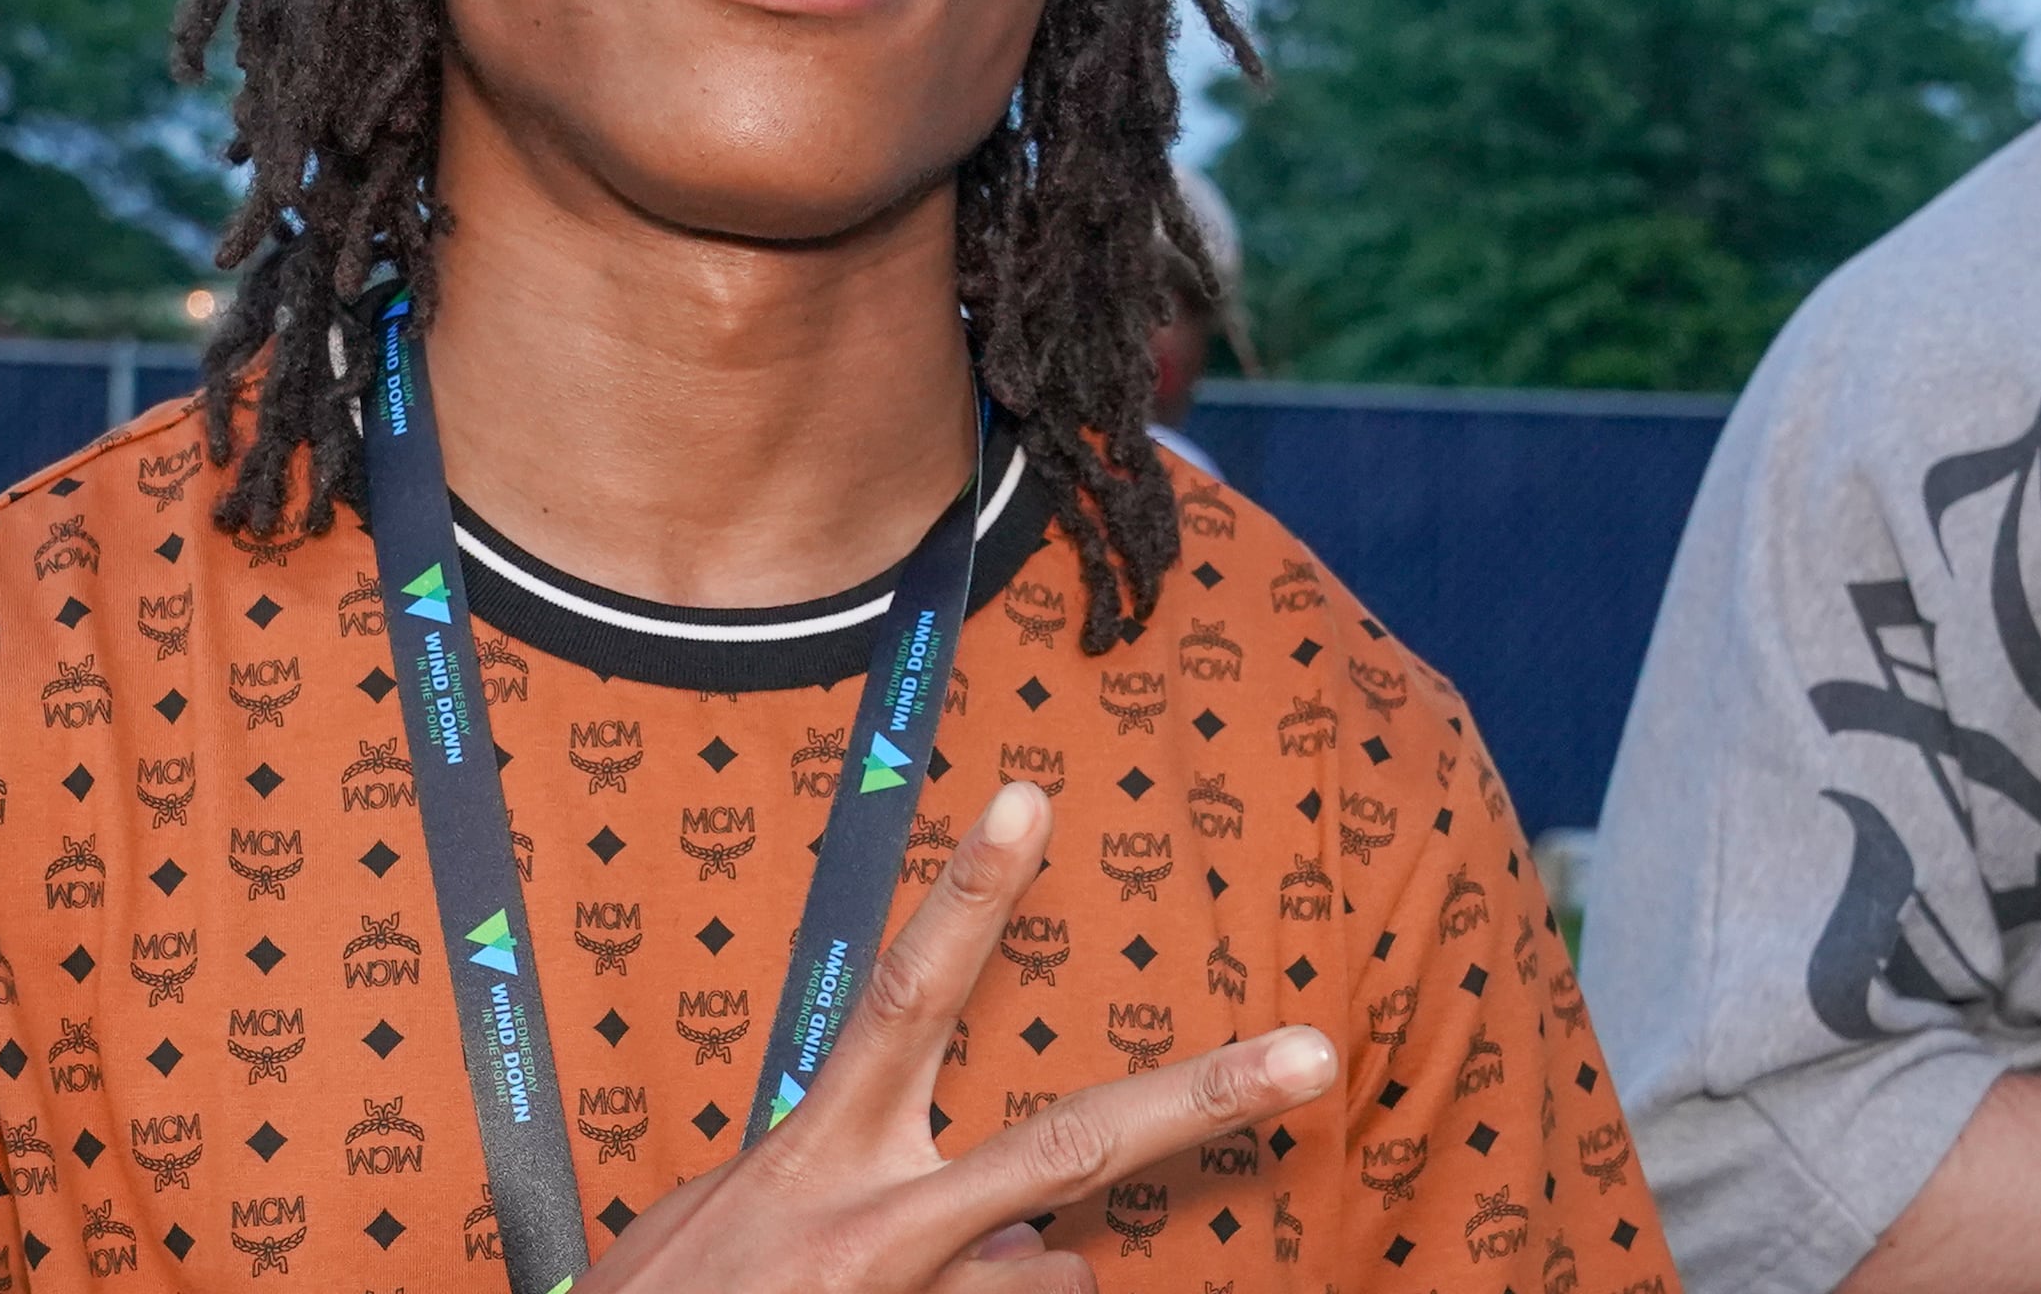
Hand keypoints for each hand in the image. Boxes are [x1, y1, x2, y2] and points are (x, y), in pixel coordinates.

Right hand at [581, 780, 1338, 1292]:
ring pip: (1051, 1267)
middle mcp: (879, 1225)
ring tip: (904, 1279)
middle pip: (1067, 1144)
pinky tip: (948, 1292)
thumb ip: (852, 1188)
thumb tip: (1013, 1237)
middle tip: (1312, 1054)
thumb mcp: (729, 1219)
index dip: (969, 894)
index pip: (905, 993)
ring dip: (1016, 1271)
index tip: (1030, 797)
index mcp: (813, 1155)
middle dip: (1200, 1098)